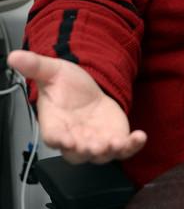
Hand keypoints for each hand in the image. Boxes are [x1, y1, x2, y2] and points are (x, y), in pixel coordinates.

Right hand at [8, 50, 146, 163]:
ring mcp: (95, 141)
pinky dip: (132, 146)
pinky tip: (140, 137)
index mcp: (55, 125)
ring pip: (101, 155)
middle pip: (78, 153)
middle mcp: (74, 138)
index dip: (60, 140)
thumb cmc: (66, 86)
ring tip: (117, 143)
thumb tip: (15, 56)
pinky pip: (123, 148)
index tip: (65, 139)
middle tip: (93, 146)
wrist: (87, 90)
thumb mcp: (52, 71)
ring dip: (109, 151)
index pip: (54, 137)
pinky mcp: (114, 138)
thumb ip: (36, 66)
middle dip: (86, 150)